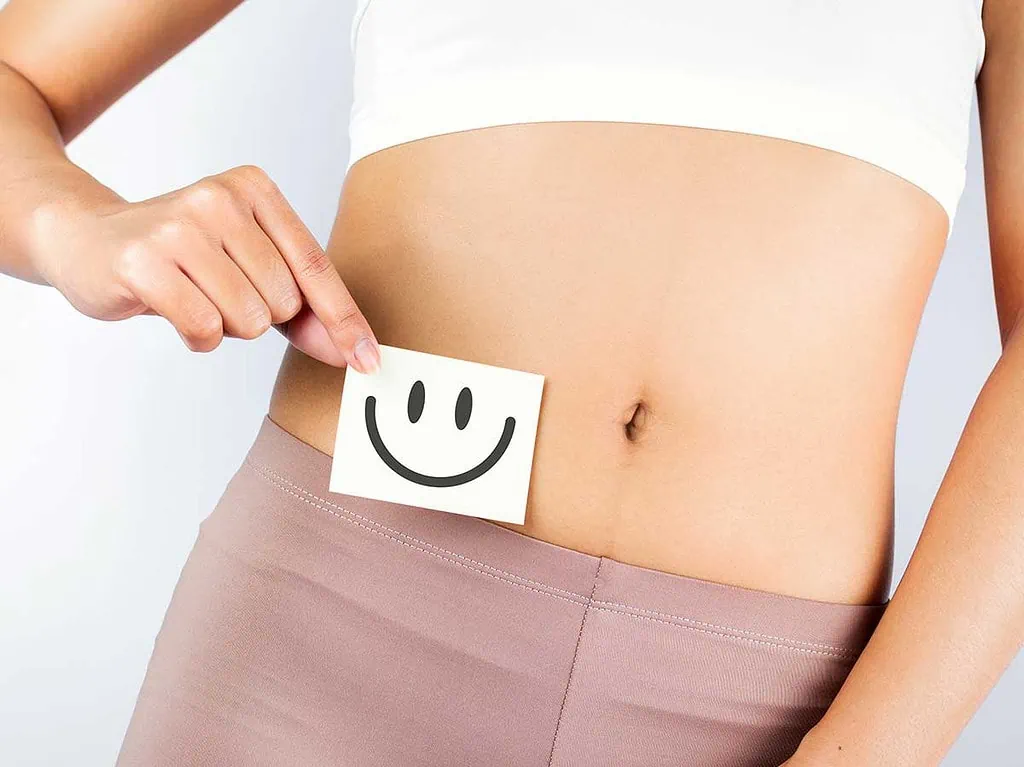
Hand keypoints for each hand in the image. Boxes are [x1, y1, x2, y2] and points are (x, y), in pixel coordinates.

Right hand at [28, 164, 380, 371]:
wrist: (87, 239)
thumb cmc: (183, 258)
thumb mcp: (250, 268)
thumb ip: (305, 309)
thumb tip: (353, 352)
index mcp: (255, 189)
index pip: (316, 268)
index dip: (345, 321)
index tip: (368, 361)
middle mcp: (221, 199)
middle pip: (283, 302)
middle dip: (256, 316)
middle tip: (215, 291)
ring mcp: (180, 226)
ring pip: (247, 320)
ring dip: (225, 326)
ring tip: (192, 295)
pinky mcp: (144, 260)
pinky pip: (204, 329)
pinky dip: (196, 337)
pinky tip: (171, 309)